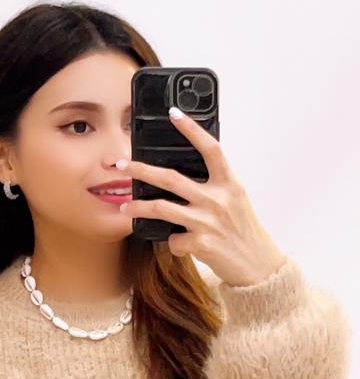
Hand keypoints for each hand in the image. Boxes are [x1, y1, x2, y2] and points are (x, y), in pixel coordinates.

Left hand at [117, 107, 286, 287]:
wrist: (258, 265)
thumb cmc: (244, 231)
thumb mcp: (236, 201)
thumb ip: (216, 186)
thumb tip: (187, 175)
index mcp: (229, 184)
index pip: (211, 148)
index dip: (192, 129)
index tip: (174, 114)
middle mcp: (218, 199)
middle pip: (171, 178)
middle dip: (141, 170)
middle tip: (122, 165)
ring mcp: (208, 221)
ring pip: (161, 208)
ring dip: (138, 207)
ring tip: (124, 208)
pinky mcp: (200, 243)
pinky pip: (173, 239)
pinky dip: (173, 242)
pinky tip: (179, 244)